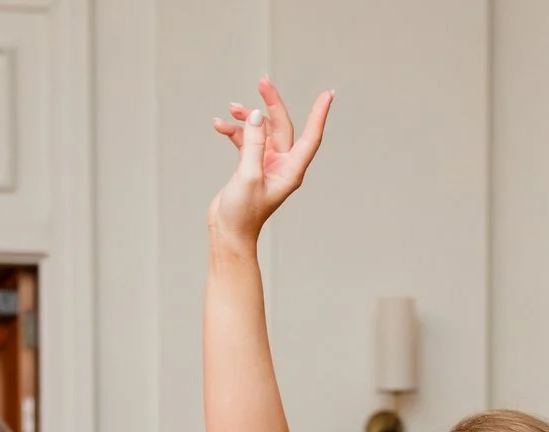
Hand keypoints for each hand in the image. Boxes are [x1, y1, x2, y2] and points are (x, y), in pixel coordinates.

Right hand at [208, 80, 334, 245]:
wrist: (228, 234)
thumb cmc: (242, 213)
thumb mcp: (248, 175)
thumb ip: (253, 144)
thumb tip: (255, 115)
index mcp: (291, 170)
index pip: (311, 137)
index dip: (319, 115)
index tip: (328, 94)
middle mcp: (282, 165)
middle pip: (281, 126)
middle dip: (271, 104)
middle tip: (262, 81)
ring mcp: (266, 165)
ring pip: (260, 130)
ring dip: (246, 118)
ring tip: (231, 108)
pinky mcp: (250, 166)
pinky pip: (245, 140)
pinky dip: (234, 131)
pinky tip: (219, 126)